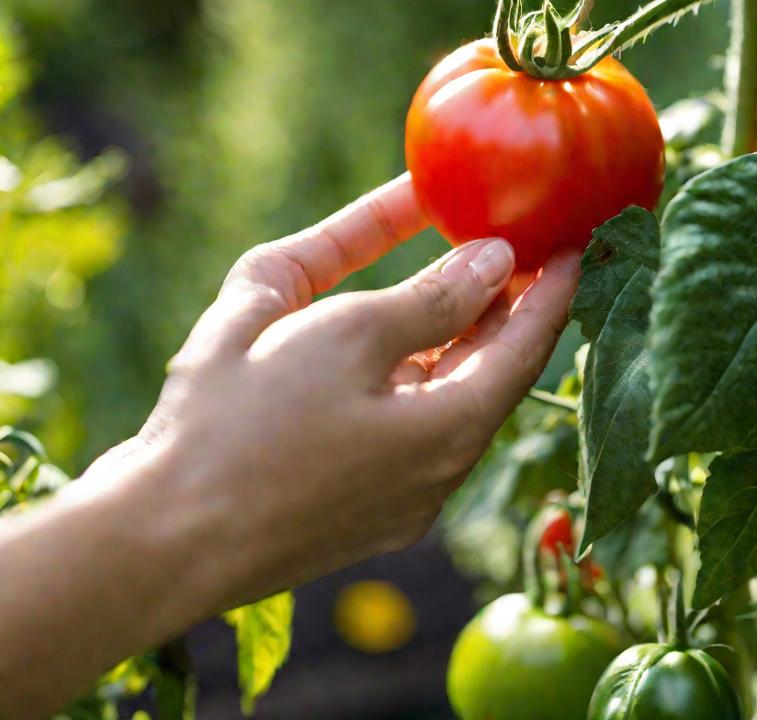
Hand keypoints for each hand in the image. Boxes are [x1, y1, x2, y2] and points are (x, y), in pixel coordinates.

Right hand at [125, 173, 578, 608]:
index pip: (531, 346)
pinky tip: (408, 346)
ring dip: (464, 340)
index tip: (576, 243)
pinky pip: (409, 425)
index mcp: (453, 429)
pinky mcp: (359, 506)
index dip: (557, 289)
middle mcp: (441, 469)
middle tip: (522, 251)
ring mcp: (401, 495)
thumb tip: (498, 262)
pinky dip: (420, 375)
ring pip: (452, 400)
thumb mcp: (348, 335)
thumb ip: (434, 298)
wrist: (157, 536)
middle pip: (495, 373)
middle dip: (510, 309)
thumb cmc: (251, 423)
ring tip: (474, 282)